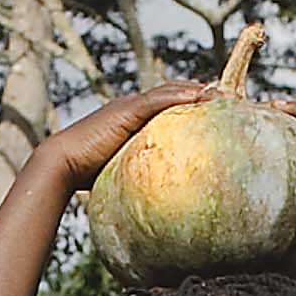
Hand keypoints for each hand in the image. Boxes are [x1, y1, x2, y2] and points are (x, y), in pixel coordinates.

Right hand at [44, 74, 216, 188]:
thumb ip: (141, 177)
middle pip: (175, 92)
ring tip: (226, 93)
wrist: (62, 165)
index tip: (218, 109)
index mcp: (134, 119)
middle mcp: (134, 107)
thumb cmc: (87, 175)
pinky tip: (204, 95)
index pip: (169, 105)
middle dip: (203, 92)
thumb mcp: (124, 173)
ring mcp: (130, 106)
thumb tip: (160, 205)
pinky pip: (160, 99)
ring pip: (171, 91)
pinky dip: (183, 95)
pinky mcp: (127, 110)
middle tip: (232, 97)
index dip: (193, 103)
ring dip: (200, 90)